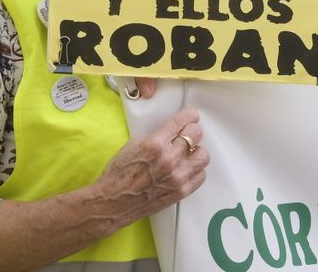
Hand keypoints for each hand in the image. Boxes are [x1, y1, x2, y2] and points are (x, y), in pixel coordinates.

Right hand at [88, 109, 208, 223]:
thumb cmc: (119, 174)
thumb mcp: (133, 145)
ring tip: (188, 153)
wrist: (114, 202)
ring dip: (196, 151)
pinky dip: (195, 170)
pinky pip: (200, 175)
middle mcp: (169, 160)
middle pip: (195, 135)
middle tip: (188, 133)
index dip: (189, 116)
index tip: (191, 116)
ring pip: (203, 156)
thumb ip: (156, 136)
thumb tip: (171, 131)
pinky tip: (186, 168)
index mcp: (155, 144)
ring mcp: (177, 177)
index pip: (181, 122)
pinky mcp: (181, 192)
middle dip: (192, 131)